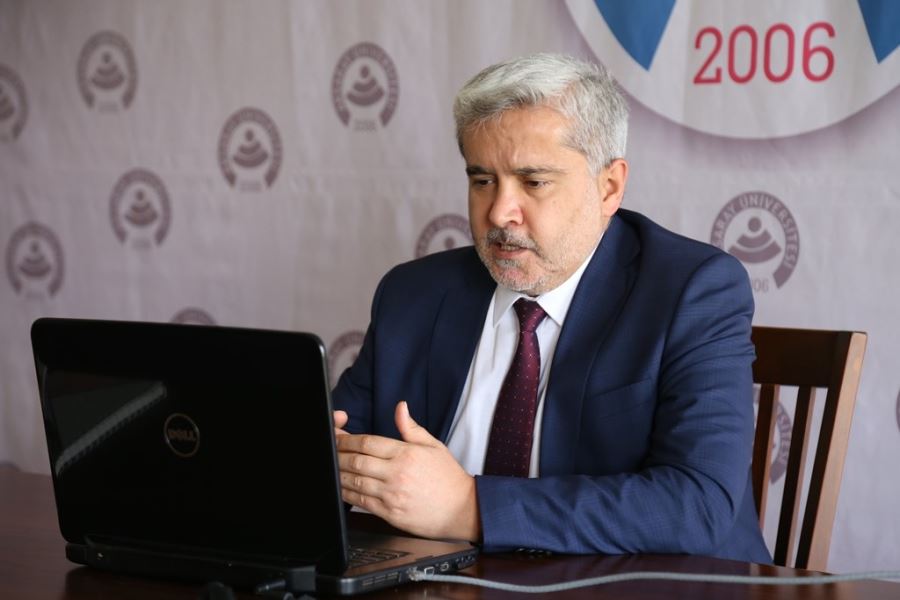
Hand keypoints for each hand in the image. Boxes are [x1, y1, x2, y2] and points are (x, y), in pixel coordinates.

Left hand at [336, 402, 480, 541]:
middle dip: (339, 455)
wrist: (462, 510)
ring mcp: (392, 494)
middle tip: (329, 450)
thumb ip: (411, 428)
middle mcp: (397, 473)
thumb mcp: (434, 446)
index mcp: (406, 454)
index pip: (368, 442)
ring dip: (339, 474)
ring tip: (331, 467)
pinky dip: (348, 494)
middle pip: (357, 461)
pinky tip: (341, 488)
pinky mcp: (390, 513)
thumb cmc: (448, 478)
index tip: (338, 437)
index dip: (348, 439)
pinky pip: (362, 502)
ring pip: (355, 482)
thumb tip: (400, 408)